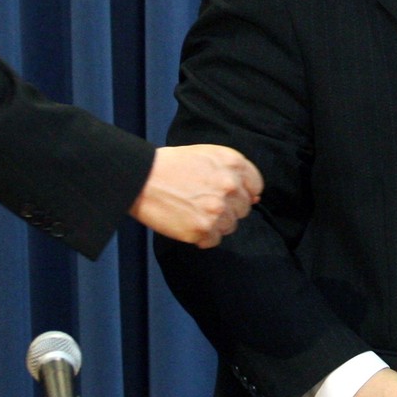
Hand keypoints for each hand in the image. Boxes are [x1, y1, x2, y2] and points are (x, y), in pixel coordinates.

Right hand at [129, 144, 263, 246]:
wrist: (140, 177)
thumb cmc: (172, 165)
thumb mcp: (208, 156)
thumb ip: (233, 173)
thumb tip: (255, 199)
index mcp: (234, 163)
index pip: (256, 187)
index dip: (242, 193)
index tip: (227, 196)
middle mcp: (230, 186)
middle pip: (243, 209)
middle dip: (227, 208)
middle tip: (203, 203)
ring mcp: (217, 209)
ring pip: (230, 226)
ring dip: (215, 224)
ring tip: (193, 212)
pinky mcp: (202, 229)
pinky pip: (214, 241)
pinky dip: (202, 237)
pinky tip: (187, 223)